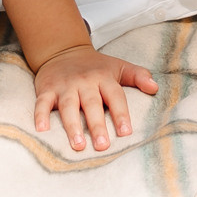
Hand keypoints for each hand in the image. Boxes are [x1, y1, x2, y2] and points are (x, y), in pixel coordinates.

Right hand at [31, 43, 158, 151]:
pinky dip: (40, 115)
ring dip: (72, 125)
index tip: (126, 133)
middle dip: (97, 125)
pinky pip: (42, 103)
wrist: (63, 50)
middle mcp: (84, 82)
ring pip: (68, 106)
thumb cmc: (95, 66)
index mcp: (103, 78)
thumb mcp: (119, 66)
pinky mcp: (47, 89)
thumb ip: (138, 76)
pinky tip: (42, 131)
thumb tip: (155, 87)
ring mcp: (65, 86)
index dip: (121, 114)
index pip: (115, 96)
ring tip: (78, 145)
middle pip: (92, 104)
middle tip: (103, 146)